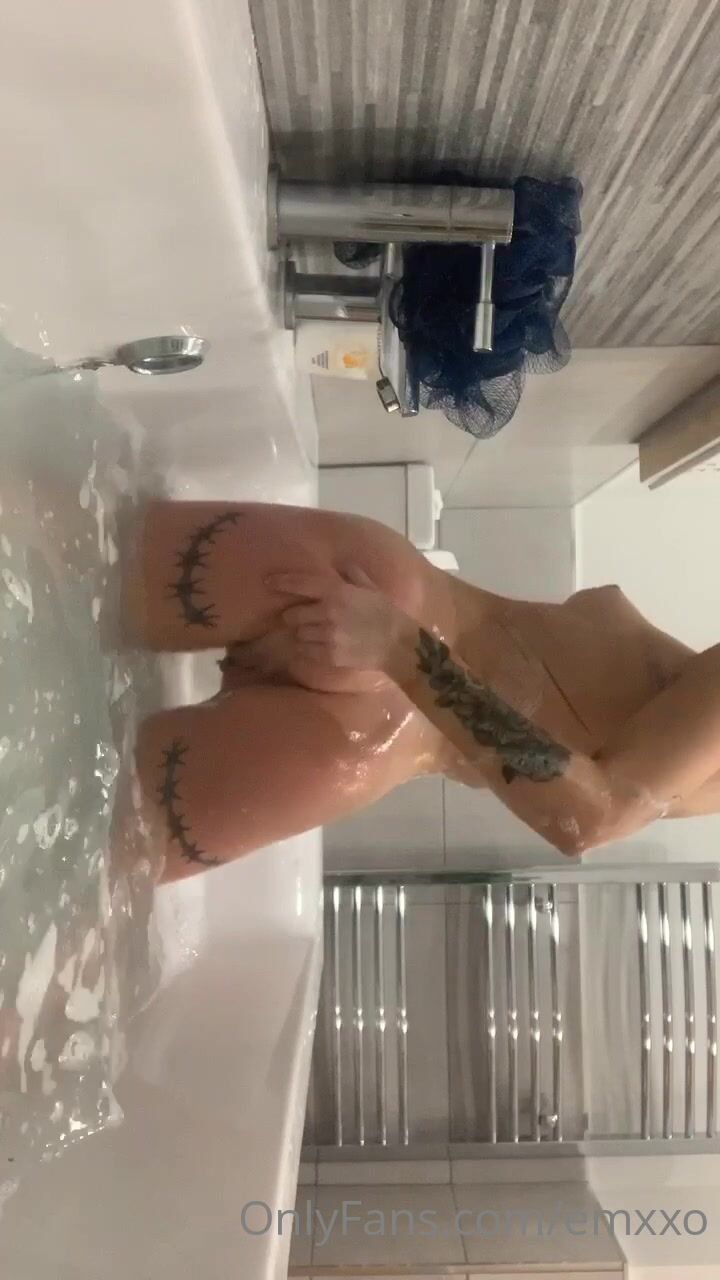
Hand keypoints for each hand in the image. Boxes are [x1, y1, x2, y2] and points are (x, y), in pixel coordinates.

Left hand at [266, 565, 406, 672]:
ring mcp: (327, 636)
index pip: (302, 583)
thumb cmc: (384, 611)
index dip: (282, 582)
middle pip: (293, 614)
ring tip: (317, 633)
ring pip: (298, 634)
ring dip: (303, 633)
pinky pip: (306, 651)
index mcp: (338, 592)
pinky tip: (322, 646)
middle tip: (304, 617)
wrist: (397, 644)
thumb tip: (342, 564)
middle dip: (295, 616)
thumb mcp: (370, 587)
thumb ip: (352, 575)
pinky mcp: (329, 655)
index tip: (267, 581)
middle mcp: (328, 613)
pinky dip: (309, 649)